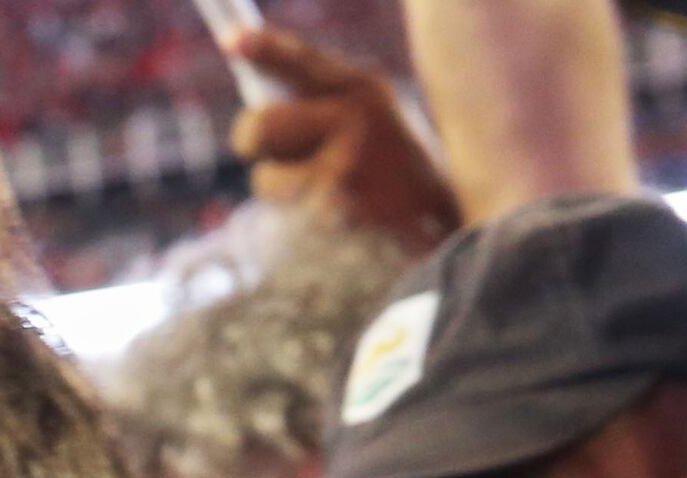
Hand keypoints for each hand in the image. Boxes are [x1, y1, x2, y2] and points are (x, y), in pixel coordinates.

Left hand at [227, 28, 459, 252]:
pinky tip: (333, 224)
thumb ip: (321, 104)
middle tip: (273, 152)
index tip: (232, 40)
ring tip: (325, 197)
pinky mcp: (339, 218)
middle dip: (254, 143)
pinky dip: (297, 226)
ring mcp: (347, 170)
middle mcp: (356, 121)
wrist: (455, 228)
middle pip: (259, 125)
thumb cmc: (393, 173)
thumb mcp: (373, 121)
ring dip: (281, 193)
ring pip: (266, 180)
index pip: (304, 63)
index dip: (266, 49)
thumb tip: (257, 111)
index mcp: (363, 90)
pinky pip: (284, 219)